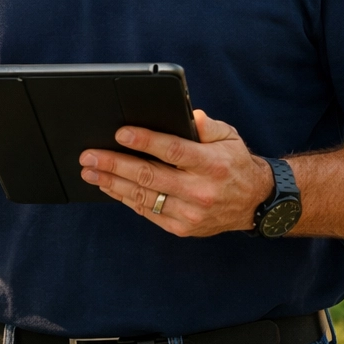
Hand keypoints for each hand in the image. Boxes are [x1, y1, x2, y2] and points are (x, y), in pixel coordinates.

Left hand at [80, 110, 275, 236]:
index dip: (145, 142)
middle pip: (150, 176)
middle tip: (89, 155)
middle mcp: (200, 191)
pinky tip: (110, 186)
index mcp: (212, 164)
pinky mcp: (181, 228)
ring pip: (143, 197)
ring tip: (90, 171)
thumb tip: (189, 116)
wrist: (253, 203)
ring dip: (112, 183)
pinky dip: (125, 199)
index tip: (120, 133)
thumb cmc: (235, 164)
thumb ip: (207, 126)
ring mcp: (190, 213)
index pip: (173, 151)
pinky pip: (147, 212)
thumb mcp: (229, 137)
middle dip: (115, 164)